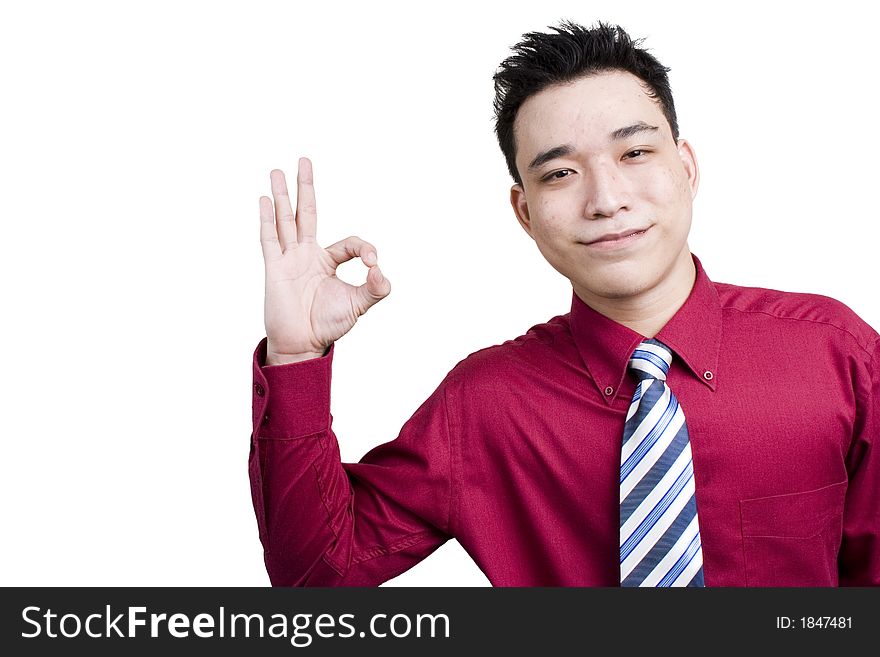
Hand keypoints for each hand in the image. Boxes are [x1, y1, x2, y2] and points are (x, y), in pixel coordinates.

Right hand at [260, 158, 390, 362]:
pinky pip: (269, 239)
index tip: (372, 265)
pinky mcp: (275, 268)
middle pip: (307, 213)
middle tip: (304, 160)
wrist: (303, 344)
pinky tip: (265, 200)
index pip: (350, 242)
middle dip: (306, 187)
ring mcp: (289, 259)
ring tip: (278, 171)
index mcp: (328, 261)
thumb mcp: (359, 305)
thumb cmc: (328, 325)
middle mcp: (307, 255)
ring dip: (282, 196)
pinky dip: (267, 220)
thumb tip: (381, 271)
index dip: (364, 248)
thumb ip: (376, 288)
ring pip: (286, 220)